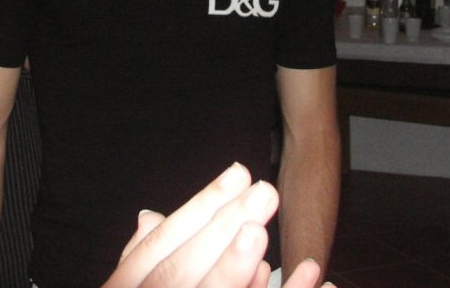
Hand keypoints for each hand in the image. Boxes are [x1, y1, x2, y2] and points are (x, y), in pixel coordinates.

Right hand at [103, 164, 331, 287]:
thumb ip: (139, 264)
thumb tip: (149, 216)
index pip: (160, 247)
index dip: (201, 208)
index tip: (239, 173)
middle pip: (179, 273)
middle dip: (222, 230)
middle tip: (265, 192)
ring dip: (234, 272)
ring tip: (262, 236)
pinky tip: (310, 275)